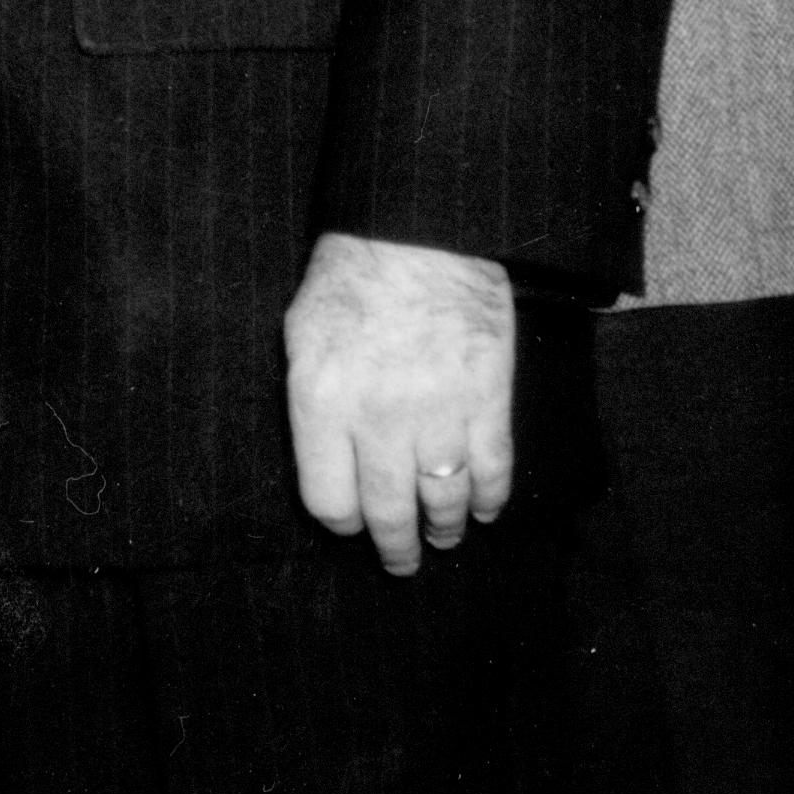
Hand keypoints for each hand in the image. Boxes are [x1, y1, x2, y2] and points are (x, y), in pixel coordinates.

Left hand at [283, 229, 514, 574]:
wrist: (419, 231)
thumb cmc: (350, 279)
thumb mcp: (301, 337)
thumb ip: (312, 404)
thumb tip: (327, 463)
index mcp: (323, 403)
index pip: (329, 500)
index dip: (341, 520)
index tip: (350, 523)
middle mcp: (379, 418)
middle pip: (388, 513)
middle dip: (395, 548)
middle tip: (401, 563)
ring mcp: (439, 412)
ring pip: (444, 500)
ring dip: (445, 529)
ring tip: (442, 539)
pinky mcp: (489, 398)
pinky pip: (493, 471)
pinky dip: (490, 499)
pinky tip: (484, 510)